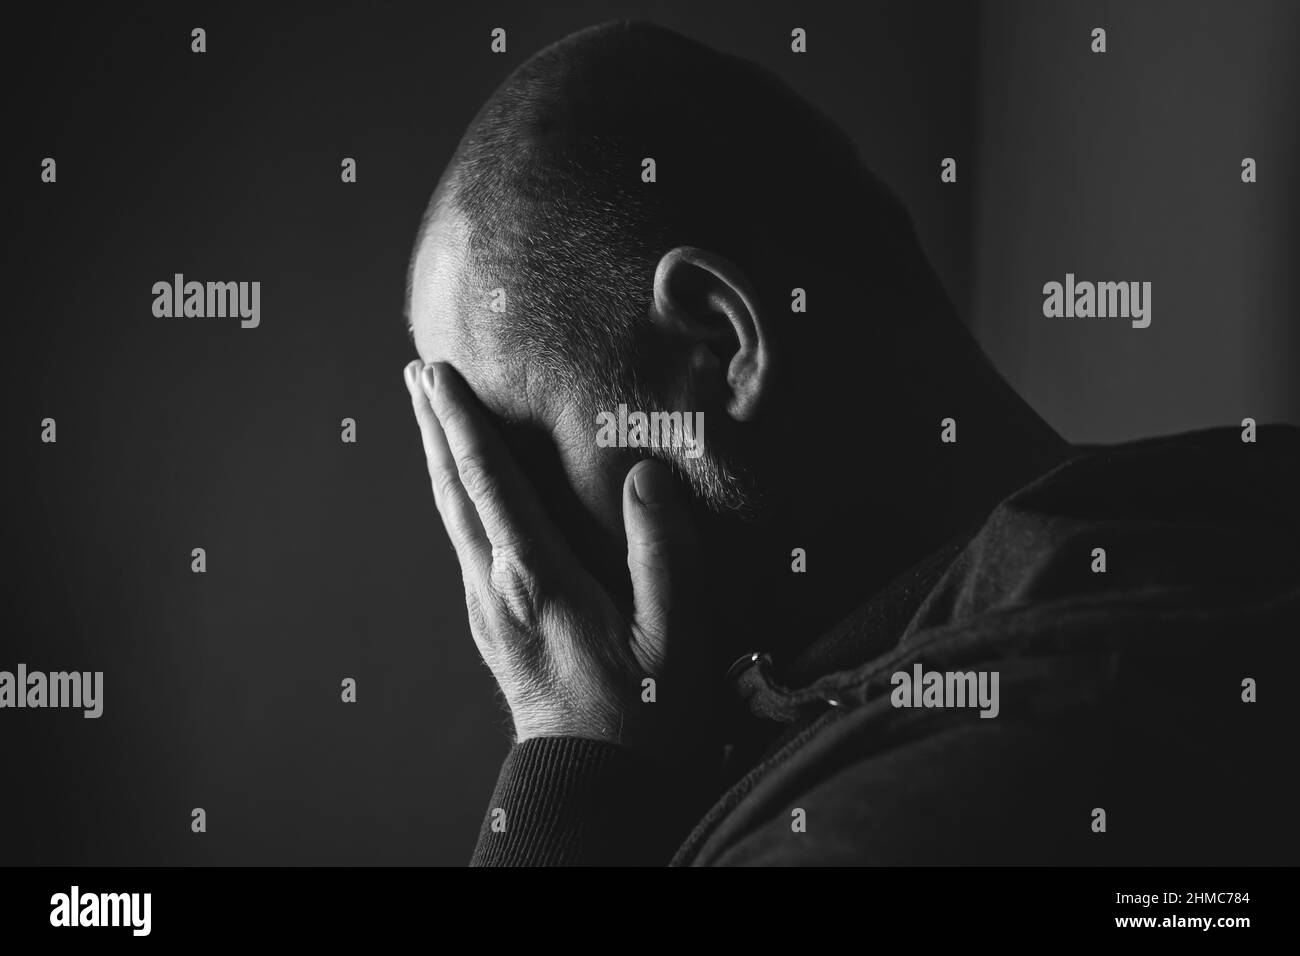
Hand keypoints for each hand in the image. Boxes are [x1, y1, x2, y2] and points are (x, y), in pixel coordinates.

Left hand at [404, 360, 710, 754]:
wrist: (597, 786)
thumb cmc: (644, 716)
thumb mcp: (675, 639)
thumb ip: (664, 554)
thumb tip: (647, 475)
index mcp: (538, 581)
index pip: (491, 483)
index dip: (464, 423)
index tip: (438, 374)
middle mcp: (499, 589)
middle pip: (455, 492)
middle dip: (434, 428)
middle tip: (414, 374)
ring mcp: (488, 611)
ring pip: (451, 518)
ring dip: (439, 460)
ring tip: (429, 417)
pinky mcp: (493, 629)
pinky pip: (463, 545)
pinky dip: (455, 500)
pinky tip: (462, 492)